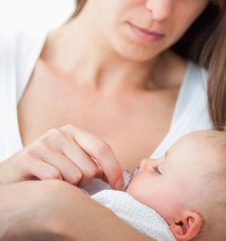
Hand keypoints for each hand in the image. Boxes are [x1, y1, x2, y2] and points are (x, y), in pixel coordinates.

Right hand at [0, 124, 122, 188]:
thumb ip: (91, 163)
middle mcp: (60, 134)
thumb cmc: (47, 169)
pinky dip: (52, 187)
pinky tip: (42, 182)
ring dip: (67, 186)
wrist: (12, 175)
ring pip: (74, 176)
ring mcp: (44, 143)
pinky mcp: (30, 156)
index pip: (102, 148)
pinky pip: (55, 180)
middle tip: (68, 180)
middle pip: (90, 168)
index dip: (114, 169)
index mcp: (74, 132)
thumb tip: (115, 176)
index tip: (118, 187)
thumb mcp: (71, 161)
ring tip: (55, 180)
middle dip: (84, 182)